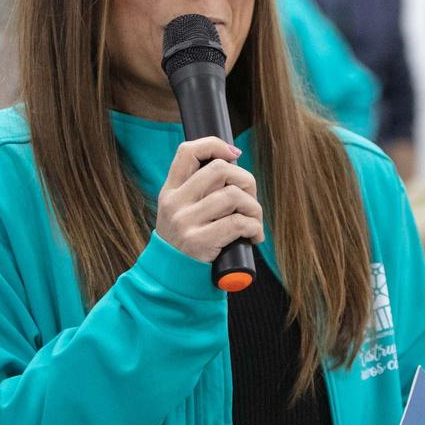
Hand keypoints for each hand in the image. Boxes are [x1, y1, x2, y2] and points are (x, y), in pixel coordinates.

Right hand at [156, 137, 263, 264]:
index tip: (234, 154)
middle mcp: (175, 203)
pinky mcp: (199, 242)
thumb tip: (232, 163)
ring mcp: (185, 222)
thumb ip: (197, 190)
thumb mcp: (179, 211)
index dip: (215, 145)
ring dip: (254, 208)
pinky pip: (238, 223)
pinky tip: (253, 236)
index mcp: (170, 191)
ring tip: (254, 221)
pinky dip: (254, 228)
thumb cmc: (186, 242)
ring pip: (233, 196)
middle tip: (250, 199)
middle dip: (246, 181)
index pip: (188, 151)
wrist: (172, 279)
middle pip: (220, 170)